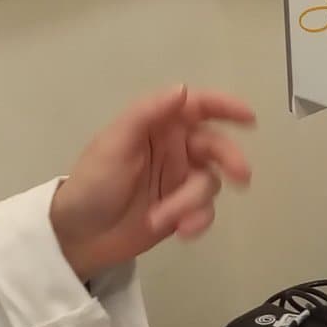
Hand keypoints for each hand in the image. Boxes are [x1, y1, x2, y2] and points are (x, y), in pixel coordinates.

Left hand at [49, 86, 254, 282]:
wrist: (78, 237)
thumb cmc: (92, 184)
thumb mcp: (114, 144)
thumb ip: (148, 114)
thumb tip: (182, 89)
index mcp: (156, 126)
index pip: (196, 106)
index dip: (224, 106)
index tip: (248, 117)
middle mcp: (173, 149)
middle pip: (215, 146)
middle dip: (229, 160)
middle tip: (241, 177)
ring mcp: (179, 181)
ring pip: (210, 183)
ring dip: (194, 202)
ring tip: (167, 219)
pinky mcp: (181, 210)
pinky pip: (205, 211)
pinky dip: (197, 221)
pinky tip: (180, 231)